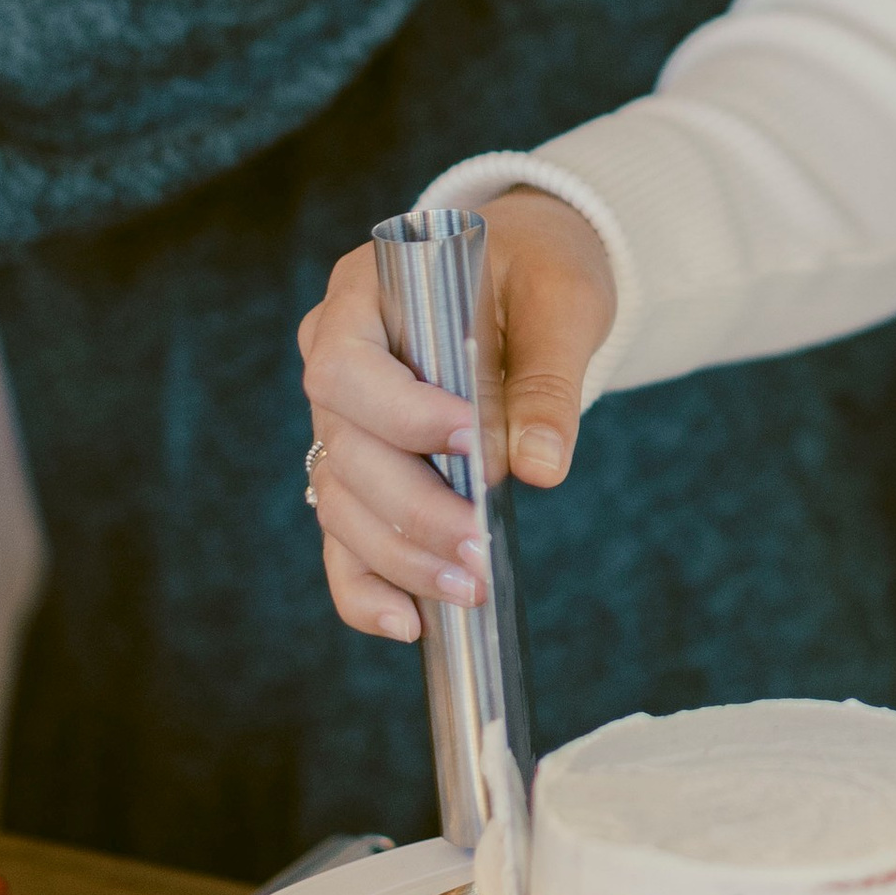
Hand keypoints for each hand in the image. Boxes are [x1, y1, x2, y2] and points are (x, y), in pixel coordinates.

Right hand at [297, 188, 615, 642]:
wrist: (531, 276)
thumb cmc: (541, 270)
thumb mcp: (561, 301)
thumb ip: (547, 378)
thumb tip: (539, 468)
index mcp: (364, 294)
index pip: (347, 365)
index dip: (401, 413)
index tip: (471, 441)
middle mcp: (334, 359)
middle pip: (345, 449)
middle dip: (412, 508)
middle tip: (480, 549)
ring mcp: (341, 423)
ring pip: (341, 504)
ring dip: (400, 556)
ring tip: (469, 589)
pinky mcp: (363, 474)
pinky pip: (345, 541)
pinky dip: (368, 589)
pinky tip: (411, 624)